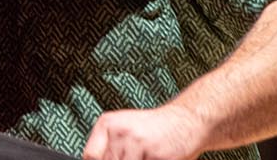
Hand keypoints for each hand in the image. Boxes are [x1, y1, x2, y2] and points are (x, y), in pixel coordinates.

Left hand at [82, 106, 205, 159]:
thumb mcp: (124, 130)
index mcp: (107, 123)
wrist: (186, 120)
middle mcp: (120, 132)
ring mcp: (138, 143)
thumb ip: (110, 148)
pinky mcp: (157, 156)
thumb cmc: (153, 130)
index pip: (90, 156)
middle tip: (137, 156)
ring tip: (147, 156)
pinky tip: (158, 157)